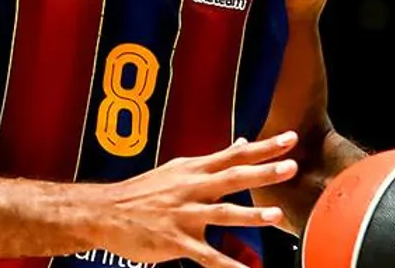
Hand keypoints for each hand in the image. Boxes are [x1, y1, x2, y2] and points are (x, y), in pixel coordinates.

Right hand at [88, 131, 299, 267]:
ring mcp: (183, 215)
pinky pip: (206, 256)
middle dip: (263, 173)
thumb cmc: (142, 192)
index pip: (235, 155)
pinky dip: (229, 265)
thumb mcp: (178, 169)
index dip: (263, 147)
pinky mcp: (175, 241)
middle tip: (291, 167)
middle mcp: (191, 188)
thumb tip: (241, 143)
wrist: (103, 212)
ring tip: (276, 216)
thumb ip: (213, 160)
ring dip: (250, 215)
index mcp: (193, 170)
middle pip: (232, 178)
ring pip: (221, 213)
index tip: (290, 139)